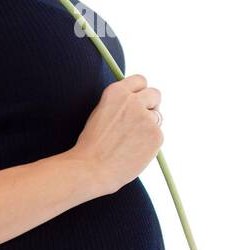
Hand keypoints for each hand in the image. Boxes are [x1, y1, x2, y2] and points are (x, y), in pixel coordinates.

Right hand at [71, 74, 163, 196]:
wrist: (91, 169)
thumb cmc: (92, 146)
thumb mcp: (101, 113)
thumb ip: (121, 105)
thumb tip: (141, 104)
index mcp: (116, 92)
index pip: (140, 80)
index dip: (141, 91)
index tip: (140, 101)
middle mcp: (133, 100)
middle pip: (155, 94)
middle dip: (152, 105)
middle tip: (143, 121)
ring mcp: (146, 117)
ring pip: (157, 118)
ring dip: (149, 127)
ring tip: (129, 143)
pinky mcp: (156, 135)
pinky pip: (158, 136)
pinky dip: (150, 144)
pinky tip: (134, 152)